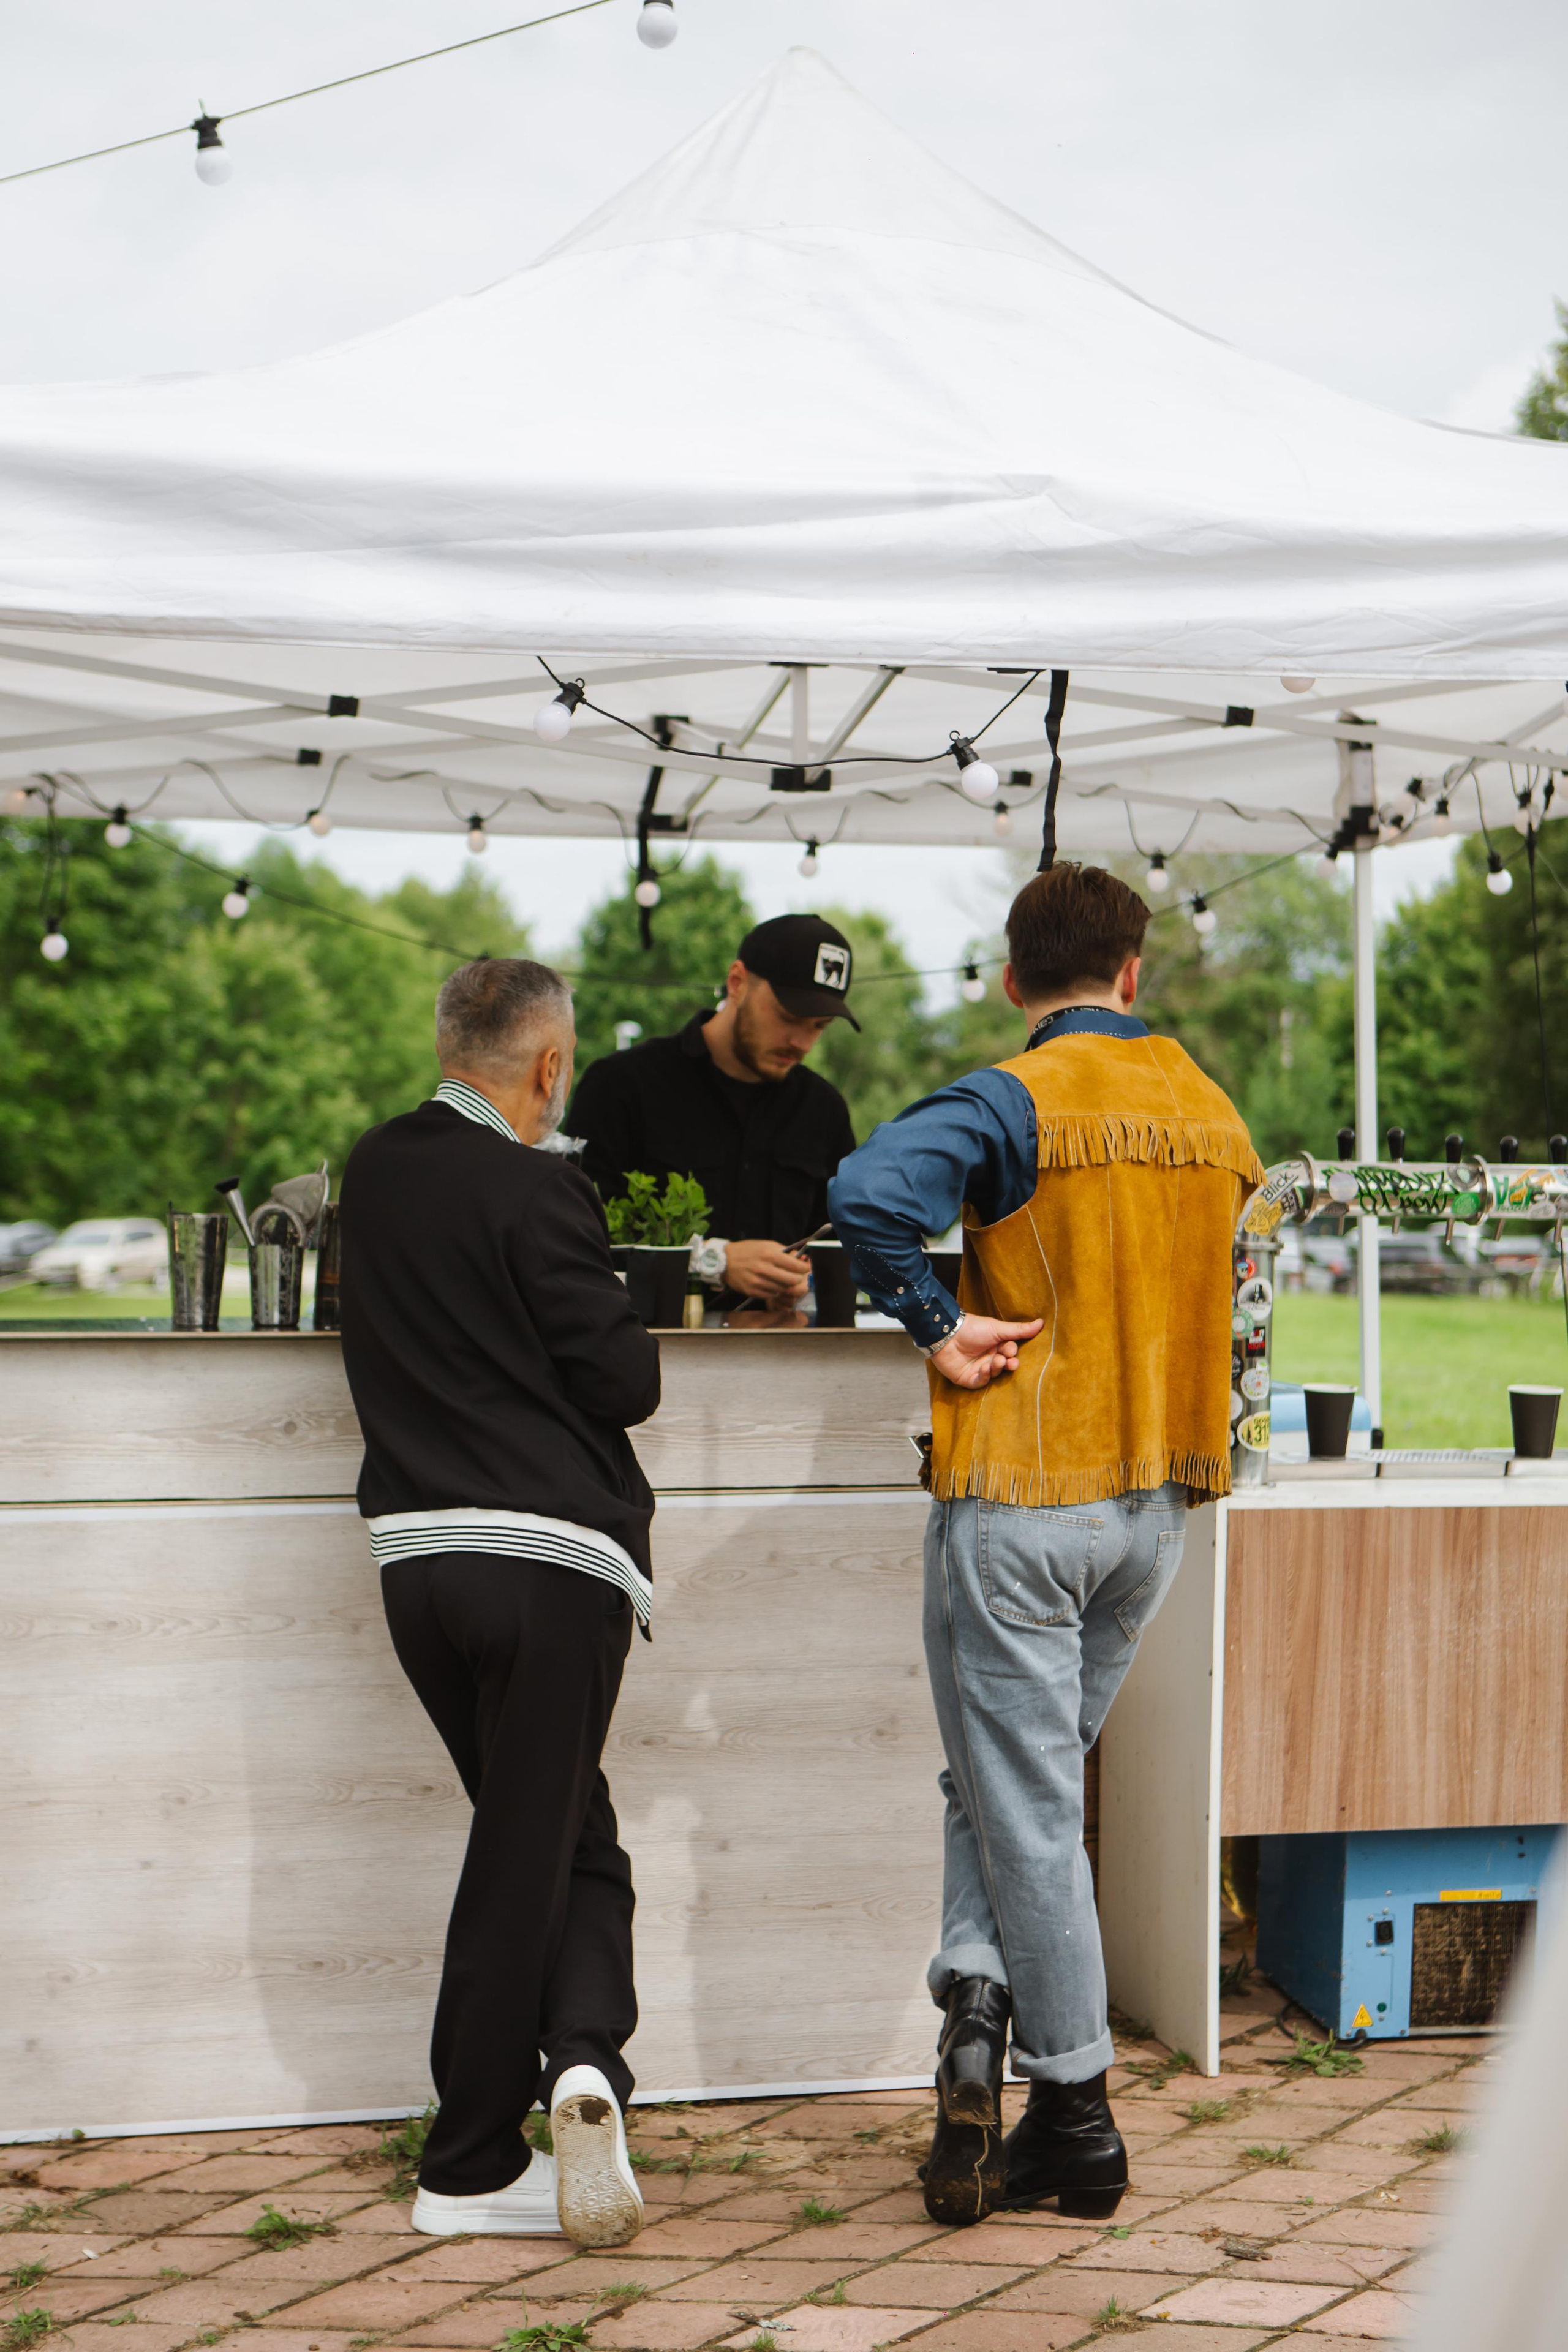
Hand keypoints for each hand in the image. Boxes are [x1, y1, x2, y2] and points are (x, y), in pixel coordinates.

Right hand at [723, 1237, 810, 1301]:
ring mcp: (758, 1282)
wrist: (723, 1261)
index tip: (805, 1268)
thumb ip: (784, 1252)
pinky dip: (775, 1290)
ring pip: (783, 1289)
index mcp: (769, 1254)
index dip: (805, 1268)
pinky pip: (772, 1294)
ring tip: (784, 1279)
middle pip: (792, 1281)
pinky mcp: (752, 1291)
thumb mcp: (766, 1245)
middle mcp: (764, 1269)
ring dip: (786, 1285)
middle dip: (798, 1279)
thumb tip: (801, 1260)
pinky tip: (772, 1283)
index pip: (796, 1266)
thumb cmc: (747, 1251)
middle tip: (797, 1276)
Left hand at [927, 1313, 1043, 1389]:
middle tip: (1009, 1361)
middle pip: (1005, 1366)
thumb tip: (1042, 1322)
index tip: (1010, 1349)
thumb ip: (1019, 1330)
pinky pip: (981, 1382)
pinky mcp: (969, 1379)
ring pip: (995, 1374)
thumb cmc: (972, 1328)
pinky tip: (985, 1368)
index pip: (1010, 1352)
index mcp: (996, 1345)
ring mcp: (979, 1369)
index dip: (1012, 1352)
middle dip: (1009, 1364)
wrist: (947, 1334)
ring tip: (996, 1361)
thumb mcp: (998, 1328)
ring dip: (997, 1368)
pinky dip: (985, 1376)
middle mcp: (989, 1358)